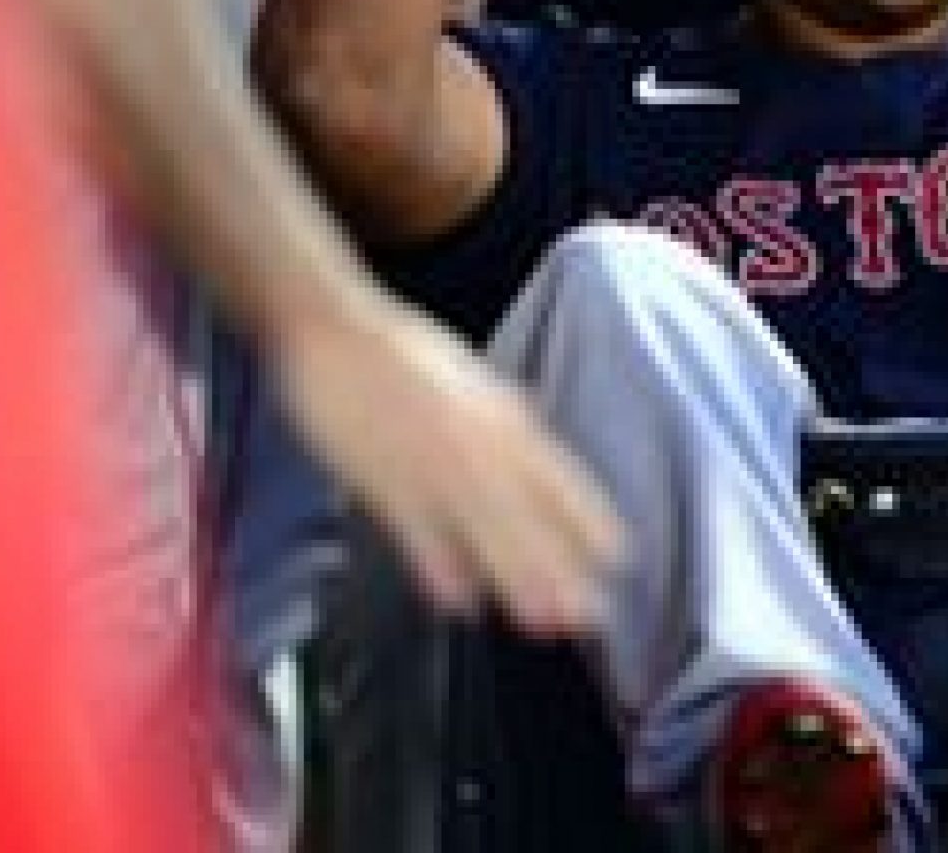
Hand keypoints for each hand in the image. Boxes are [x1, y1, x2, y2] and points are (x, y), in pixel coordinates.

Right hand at [265, 298, 622, 634]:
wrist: (331, 327)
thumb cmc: (394, 349)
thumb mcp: (468, 377)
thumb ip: (501, 414)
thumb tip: (532, 431)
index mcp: (499, 416)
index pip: (557, 478)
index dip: (587, 519)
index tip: (617, 557)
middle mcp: (475, 442)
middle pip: (527, 515)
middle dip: (559, 568)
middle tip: (588, 614)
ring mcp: (430, 462)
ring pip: (483, 529)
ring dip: (514, 577)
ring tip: (541, 621)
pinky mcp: (382, 478)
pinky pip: (418, 531)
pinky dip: (440, 566)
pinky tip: (459, 601)